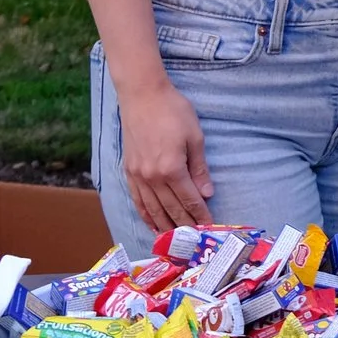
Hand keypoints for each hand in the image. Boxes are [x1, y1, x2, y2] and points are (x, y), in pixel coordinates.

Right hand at [117, 81, 213, 233]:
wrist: (142, 96)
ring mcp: (138, 176)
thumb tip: (206, 194)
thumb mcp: (195, 136)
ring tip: (173, 242)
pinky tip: (152, 224)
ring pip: (153, 210)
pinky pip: (137, 201)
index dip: (201, 215)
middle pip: (171, 209)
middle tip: (194, 241)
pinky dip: (145, 215)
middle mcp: (153, 178)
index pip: (190, 200)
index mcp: (172, 169)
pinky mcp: (128, 172)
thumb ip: (199, 168)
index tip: (209, 227)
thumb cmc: (173, 111)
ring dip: (164, 226)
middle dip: (185, 226)